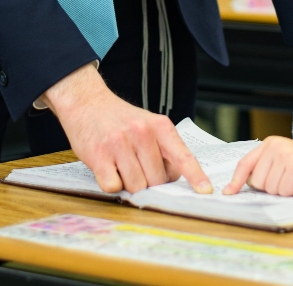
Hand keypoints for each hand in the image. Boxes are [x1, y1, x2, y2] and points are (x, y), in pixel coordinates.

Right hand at [42, 64, 212, 194]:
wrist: (86, 102)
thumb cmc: (120, 119)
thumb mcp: (148, 125)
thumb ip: (163, 149)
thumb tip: (173, 180)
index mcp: (159, 126)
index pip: (182, 155)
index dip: (195, 175)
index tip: (205, 190)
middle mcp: (141, 133)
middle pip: (156, 181)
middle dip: (149, 182)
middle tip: (137, 167)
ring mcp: (119, 144)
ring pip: (136, 187)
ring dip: (128, 183)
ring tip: (120, 164)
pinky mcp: (99, 155)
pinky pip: (113, 186)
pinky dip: (111, 183)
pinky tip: (107, 167)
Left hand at [223, 136, 292, 196]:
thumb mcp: (282, 162)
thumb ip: (265, 168)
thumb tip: (245, 185)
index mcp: (268, 144)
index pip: (245, 163)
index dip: (236, 180)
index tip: (228, 192)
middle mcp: (274, 146)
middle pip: (257, 182)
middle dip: (272, 187)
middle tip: (288, 179)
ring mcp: (285, 155)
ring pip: (271, 188)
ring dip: (285, 190)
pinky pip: (285, 191)